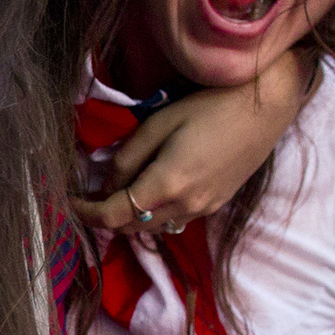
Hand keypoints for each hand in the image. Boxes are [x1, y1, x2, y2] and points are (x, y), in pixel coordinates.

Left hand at [78, 53, 308, 234]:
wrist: (266, 107)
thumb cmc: (210, 106)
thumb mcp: (159, 124)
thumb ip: (128, 157)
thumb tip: (107, 183)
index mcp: (167, 186)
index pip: (113, 216)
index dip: (85, 213)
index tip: (69, 200)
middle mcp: (185, 207)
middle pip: (131, 228)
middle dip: (105, 216)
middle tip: (89, 194)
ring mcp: (204, 209)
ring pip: (153, 228)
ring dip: (130, 217)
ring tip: (117, 191)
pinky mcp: (216, 204)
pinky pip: (174, 219)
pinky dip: (154, 213)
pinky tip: (150, 190)